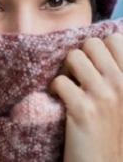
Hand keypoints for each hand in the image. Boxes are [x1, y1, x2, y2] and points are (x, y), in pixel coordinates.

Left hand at [50, 33, 122, 161]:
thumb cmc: (112, 131)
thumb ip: (116, 74)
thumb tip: (96, 47)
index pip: (114, 39)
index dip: (98, 48)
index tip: (93, 64)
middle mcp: (122, 84)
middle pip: (91, 44)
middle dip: (80, 56)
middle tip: (77, 74)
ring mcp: (103, 96)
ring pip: (73, 57)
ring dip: (66, 70)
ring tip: (68, 85)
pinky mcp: (82, 109)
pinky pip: (60, 81)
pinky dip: (54, 89)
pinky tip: (59, 99)